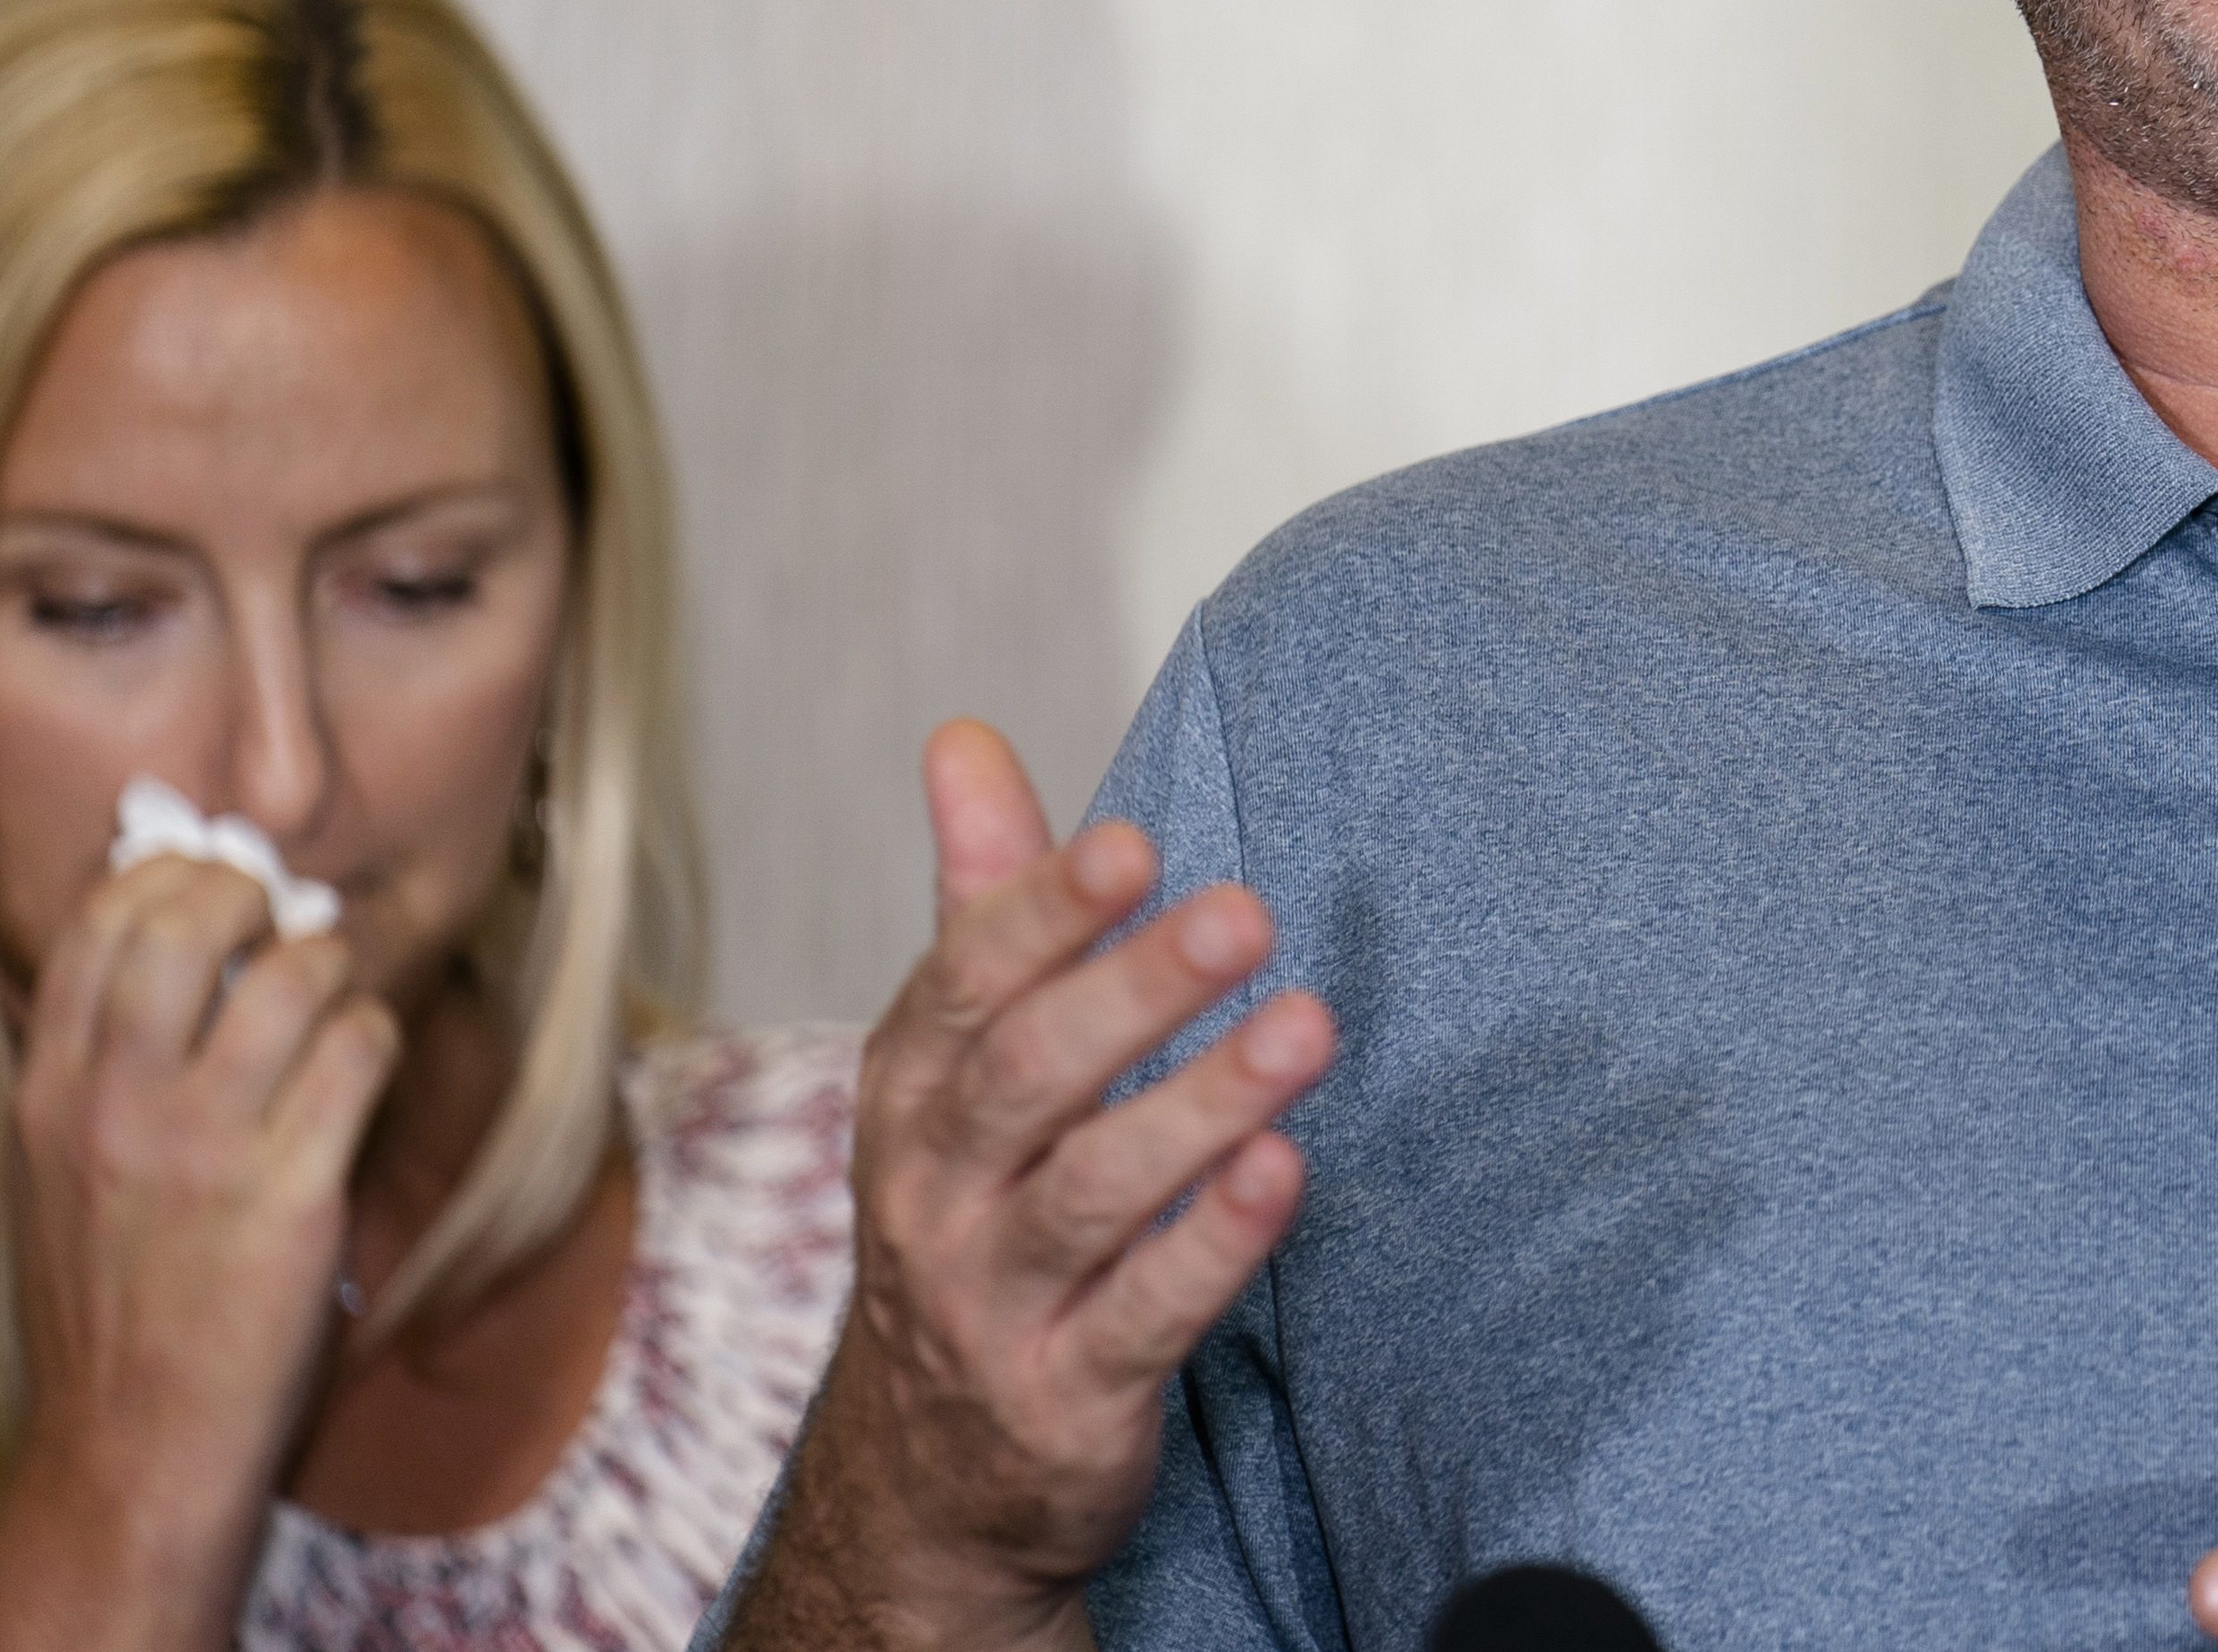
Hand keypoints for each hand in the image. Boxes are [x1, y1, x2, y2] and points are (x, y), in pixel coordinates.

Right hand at [0, 856, 402, 1651]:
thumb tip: (171, 947)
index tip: (216, 881)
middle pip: (186, 921)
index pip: (96, 924)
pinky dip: (378, 1039)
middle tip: (285, 922)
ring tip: (336, 1002)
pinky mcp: (289, 1191)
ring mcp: (201, 1147)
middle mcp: (114, 1105)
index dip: (169, 874)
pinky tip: (365, 1069)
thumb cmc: (110, 1306)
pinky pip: (359, 1054)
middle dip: (253, 894)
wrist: (129, 1446)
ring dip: (334, 969)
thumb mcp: (56, 1174)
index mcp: (46, 1095)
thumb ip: (97, 1069)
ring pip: (294, 975)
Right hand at [729, 722, 1334, 1651]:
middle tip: (1245, 914)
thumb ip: (982, 904)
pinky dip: (1216, 1243)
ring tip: (1306, 1030)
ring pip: (1092, 1193)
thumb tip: (964, 737)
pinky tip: (1286, 1172)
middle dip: (1134, 990)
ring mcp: (994, 1303)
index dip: (1042, 910)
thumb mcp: (957, 1067)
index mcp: (910, 1094)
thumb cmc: (974, 1217)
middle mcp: (935, 1193)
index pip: (965, 984)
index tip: (1133, 842)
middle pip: (1027, 1076)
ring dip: (1202, 1104)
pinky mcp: (1066, 1401)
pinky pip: (1145, 1315)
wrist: (931, 1479)